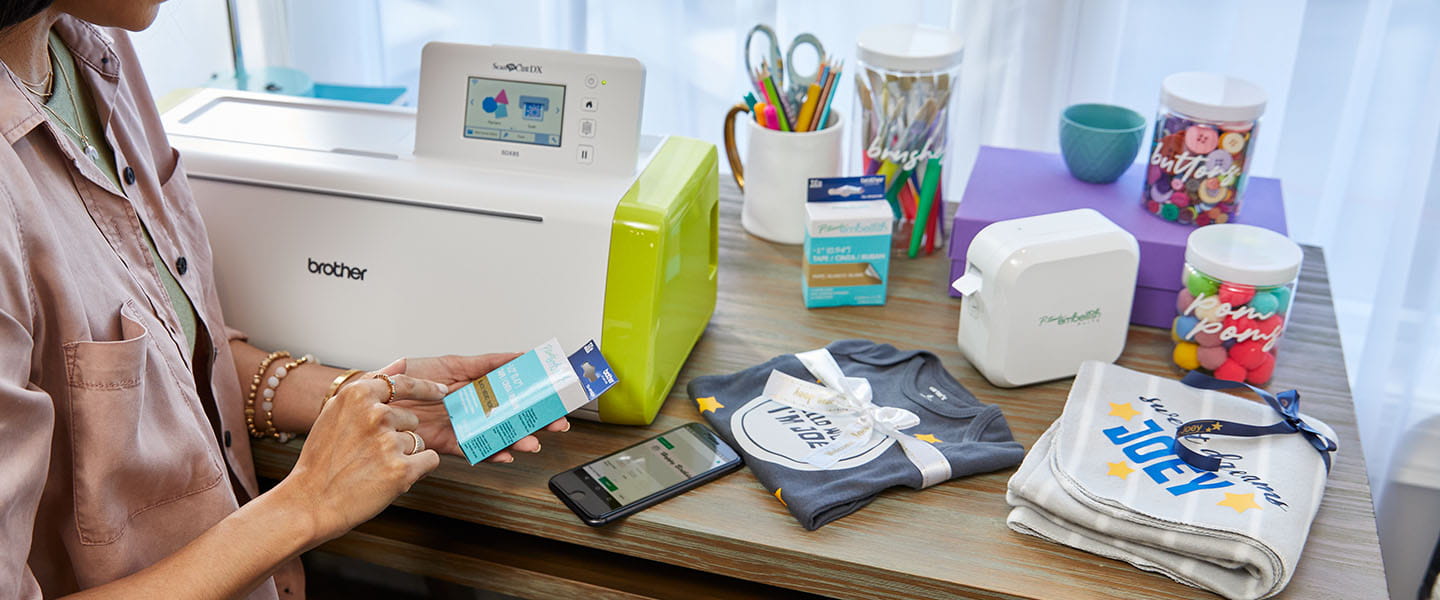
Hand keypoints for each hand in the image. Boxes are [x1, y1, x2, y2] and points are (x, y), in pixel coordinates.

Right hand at [275, 374, 446, 543]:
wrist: (310, 502)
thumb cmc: (321, 459)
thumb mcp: (336, 412)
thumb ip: (371, 385)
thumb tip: (404, 361)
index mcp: (357, 395)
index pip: (403, 383)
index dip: (426, 387)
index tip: (441, 390)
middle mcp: (375, 414)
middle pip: (411, 420)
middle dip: (397, 436)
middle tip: (367, 454)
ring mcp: (389, 442)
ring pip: (418, 442)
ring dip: (403, 455)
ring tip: (372, 468)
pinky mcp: (402, 469)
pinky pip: (429, 460)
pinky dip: (416, 471)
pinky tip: (388, 479)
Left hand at [376, 354, 570, 462]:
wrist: (369, 402)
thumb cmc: (400, 377)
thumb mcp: (447, 362)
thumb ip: (482, 362)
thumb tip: (516, 355)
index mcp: (469, 383)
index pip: (508, 386)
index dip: (531, 390)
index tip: (553, 392)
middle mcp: (467, 405)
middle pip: (508, 413)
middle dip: (534, 418)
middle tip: (558, 422)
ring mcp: (459, 423)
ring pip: (495, 433)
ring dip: (517, 438)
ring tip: (533, 441)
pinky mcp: (444, 442)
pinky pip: (472, 449)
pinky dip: (490, 453)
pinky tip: (506, 454)